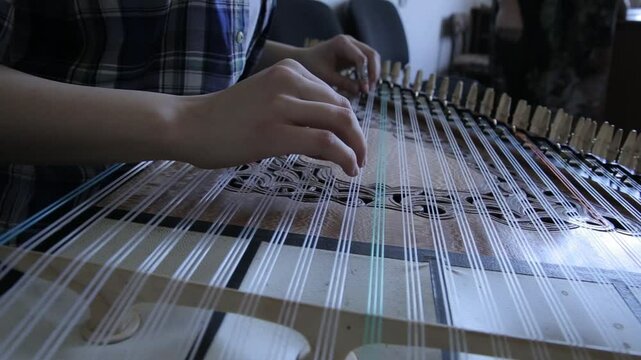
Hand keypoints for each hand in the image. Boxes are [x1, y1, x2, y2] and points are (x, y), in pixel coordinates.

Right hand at [169, 59, 366, 176]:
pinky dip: (345, 157)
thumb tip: (331, 136)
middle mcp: (288, 82)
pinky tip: (347, 170)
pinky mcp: (275, 133)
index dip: (349, 122)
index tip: (350, 142)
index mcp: (288, 70)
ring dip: (356, 147)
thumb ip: (298, 108)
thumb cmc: (225, 118)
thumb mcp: (267, 98)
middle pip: (343, 108)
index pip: (334, 96)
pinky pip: (325, 143)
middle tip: (359, 157)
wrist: (189, 125)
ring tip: (355, 166)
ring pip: (340, 123)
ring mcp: (281, 106)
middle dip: (358, 136)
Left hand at [297, 35, 379, 93]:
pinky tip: (365, 84)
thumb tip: (361, 90)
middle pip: (371, 54)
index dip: (366, 74)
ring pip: (372, 56)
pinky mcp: (354, 52)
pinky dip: (369, 71)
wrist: (303, 59)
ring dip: (373, 72)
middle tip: (371, 89)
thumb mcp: (326, 76)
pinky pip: (367, 60)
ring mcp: (353, 45)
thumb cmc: (311, 66)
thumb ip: (343, 83)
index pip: (361, 57)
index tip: (365, 89)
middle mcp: (350, 41)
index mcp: (342, 43)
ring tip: (369, 88)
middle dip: (374, 72)